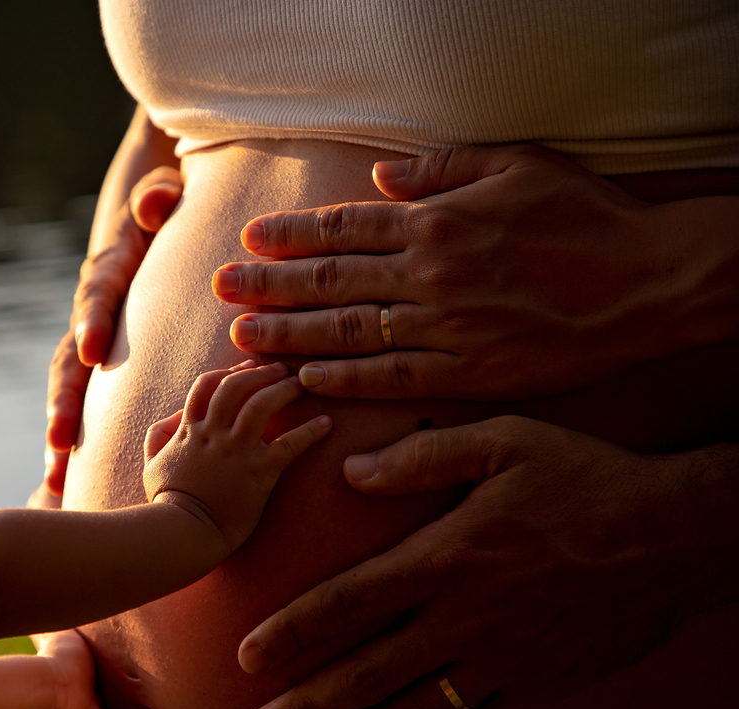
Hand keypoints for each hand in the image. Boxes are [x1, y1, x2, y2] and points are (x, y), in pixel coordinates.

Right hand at [43, 167, 184, 494]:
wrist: (138, 218)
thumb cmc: (158, 210)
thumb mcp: (159, 193)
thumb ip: (156, 197)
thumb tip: (159, 199)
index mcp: (106, 275)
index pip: (96, 297)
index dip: (91, 320)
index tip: (90, 349)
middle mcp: (88, 314)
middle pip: (69, 359)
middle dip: (64, 400)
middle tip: (60, 440)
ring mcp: (88, 342)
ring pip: (69, 389)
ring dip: (62, 430)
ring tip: (55, 476)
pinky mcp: (96, 364)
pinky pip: (82, 403)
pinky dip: (73, 440)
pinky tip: (64, 484)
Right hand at [142, 361, 331, 551]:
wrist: (182, 534)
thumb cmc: (168, 503)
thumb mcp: (151, 464)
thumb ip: (159, 436)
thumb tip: (174, 418)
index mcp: (189, 431)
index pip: (207, 385)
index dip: (229, 370)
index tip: (249, 366)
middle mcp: (213, 435)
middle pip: (236, 386)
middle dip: (261, 372)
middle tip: (282, 369)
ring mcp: (236, 453)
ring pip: (261, 406)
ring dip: (283, 390)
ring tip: (300, 385)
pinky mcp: (258, 474)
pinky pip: (289, 445)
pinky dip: (310, 432)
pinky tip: (326, 423)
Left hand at [213, 144, 682, 399]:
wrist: (651, 284)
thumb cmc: (587, 218)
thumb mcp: (519, 166)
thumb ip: (444, 169)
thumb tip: (381, 177)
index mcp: (438, 223)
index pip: (345, 228)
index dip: (292, 235)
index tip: (251, 239)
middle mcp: (430, 276)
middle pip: (330, 281)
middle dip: (268, 286)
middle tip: (219, 290)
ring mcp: (446, 329)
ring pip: (347, 333)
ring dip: (288, 336)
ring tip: (240, 336)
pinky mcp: (468, 374)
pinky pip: (392, 379)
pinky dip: (345, 379)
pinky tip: (305, 379)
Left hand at [237, 417, 738, 708]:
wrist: (678, 531)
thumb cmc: (585, 477)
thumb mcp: (503, 440)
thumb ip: (421, 457)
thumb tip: (350, 472)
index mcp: (444, 556)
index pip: (349, 601)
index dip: (293, 631)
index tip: (248, 656)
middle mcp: (465, 617)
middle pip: (369, 671)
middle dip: (308, 704)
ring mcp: (505, 658)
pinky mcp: (547, 684)